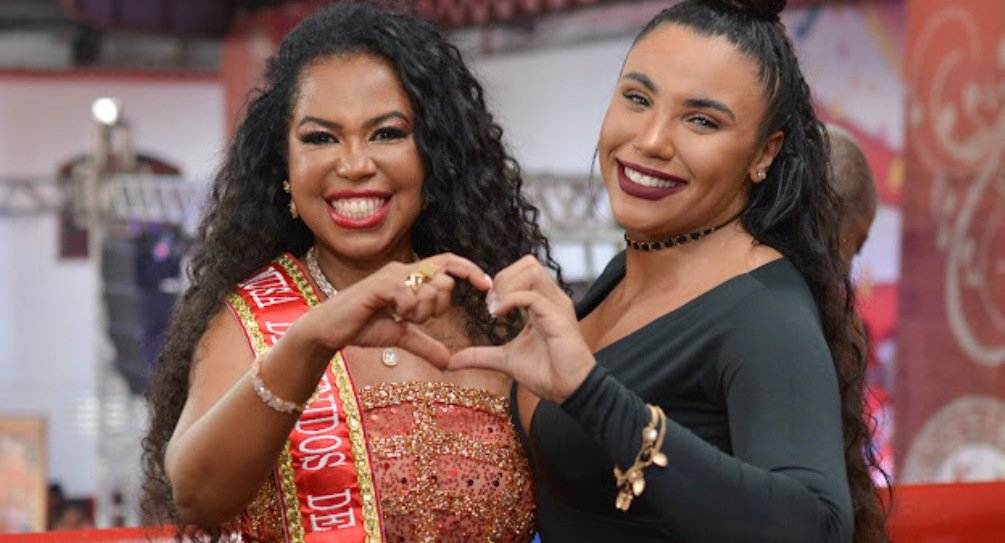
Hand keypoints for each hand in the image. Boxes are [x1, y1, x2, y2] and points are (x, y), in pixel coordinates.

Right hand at [295, 252, 491, 366]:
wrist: (331, 330)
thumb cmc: (363, 327)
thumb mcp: (402, 337)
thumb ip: (426, 345)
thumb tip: (449, 362)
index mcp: (412, 276)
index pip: (449, 263)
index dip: (470, 270)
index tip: (486, 286)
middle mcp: (404, 269)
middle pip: (445, 281)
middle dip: (439, 306)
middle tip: (416, 317)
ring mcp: (393, 274)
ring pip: (431, 289)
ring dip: (421, 311)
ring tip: (400, 315)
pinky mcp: (381, 283)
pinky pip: (411, 295)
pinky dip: (407, 309)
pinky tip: (393, 313)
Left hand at [448, 255, 594, 403]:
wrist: (569, 392)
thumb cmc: (546, 374)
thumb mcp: (505, 360)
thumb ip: (480, 355)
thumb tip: (451, 362)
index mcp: (543, 303)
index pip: (524, 271)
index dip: (502, 281)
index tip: (488, 305)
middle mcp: (552, 299)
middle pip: (528, 263)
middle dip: (503, 278)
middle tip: (490, 304)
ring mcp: (557, 305)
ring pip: (532, 271)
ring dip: (507, 285)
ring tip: (495, 309)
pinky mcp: (558, 317)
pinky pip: (532, 296)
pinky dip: (510, 300)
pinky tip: (497, 315)